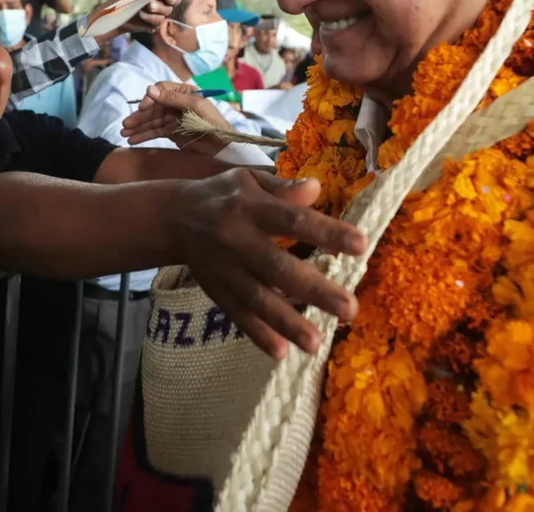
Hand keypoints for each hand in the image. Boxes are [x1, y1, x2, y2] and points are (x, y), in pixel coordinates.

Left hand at [91, 0, 182, 38]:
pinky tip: (142, 15)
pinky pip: (158, 22)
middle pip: (174, 0)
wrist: (112, 16)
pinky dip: (150, 18)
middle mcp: (160, 1)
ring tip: (146, 6)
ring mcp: (157, 13)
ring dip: (158, 8)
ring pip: (167, 11)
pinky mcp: (153, 24)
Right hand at [121, 82, 231, 155]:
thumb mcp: (194, 106)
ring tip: (124, 133)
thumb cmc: (213, 123)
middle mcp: (177, 104)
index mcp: (185, 93)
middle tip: (125, 124)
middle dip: (139, 117)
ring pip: (152, 121)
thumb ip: (172, 98)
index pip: (161, 91)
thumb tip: (149, 89)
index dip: (150, 99)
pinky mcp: (172, 132)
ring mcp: (173, 119)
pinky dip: (143, 135)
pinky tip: (132, 139)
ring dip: (138, 127)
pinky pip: (155, 132)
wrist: (222, 147)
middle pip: (153, 108)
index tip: (143, 108)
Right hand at [168, 171, 366, 358]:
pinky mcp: (217, 291)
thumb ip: (283, 187)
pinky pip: (237, 315)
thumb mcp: (249, 179)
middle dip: (314, 290)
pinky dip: (257, 335)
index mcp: (251, 207)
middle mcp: (238, 240)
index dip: (325, 232)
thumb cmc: (222, 196)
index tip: (361, 245)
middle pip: (278, 267)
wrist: (172, 218)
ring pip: (258, 299)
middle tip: (349, 309)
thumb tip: (317, 188)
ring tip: (317, 344)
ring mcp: (226, 270)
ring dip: (287, 323)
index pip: (292, 220)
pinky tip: (280, 353)